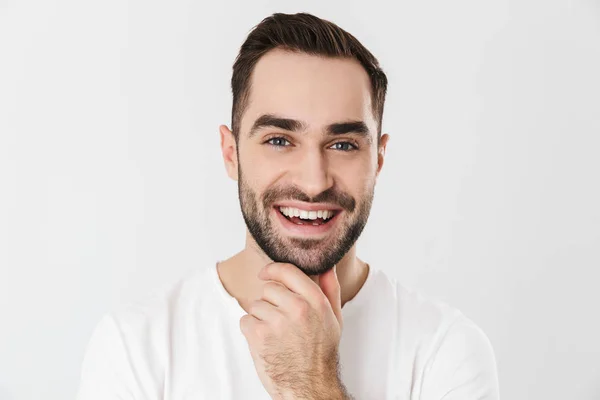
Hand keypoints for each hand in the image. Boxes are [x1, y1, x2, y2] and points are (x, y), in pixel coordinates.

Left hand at [240, 263, 346, 399]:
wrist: (309, 387)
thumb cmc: (320, 353)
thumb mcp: (334, 319)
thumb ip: (330, 290)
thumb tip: (327, 266)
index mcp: (315, 301)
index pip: (287, 271)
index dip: (273, 270)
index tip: (265, 274)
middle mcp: (297, 307)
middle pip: (269, 288)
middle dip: (270, 302)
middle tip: (281, 321)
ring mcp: (277, 321)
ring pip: (255, 305)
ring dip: (260, 318)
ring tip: (275, 335)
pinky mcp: (259, 335)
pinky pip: (245, 320)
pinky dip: (250, 331)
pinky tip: (265, 342)